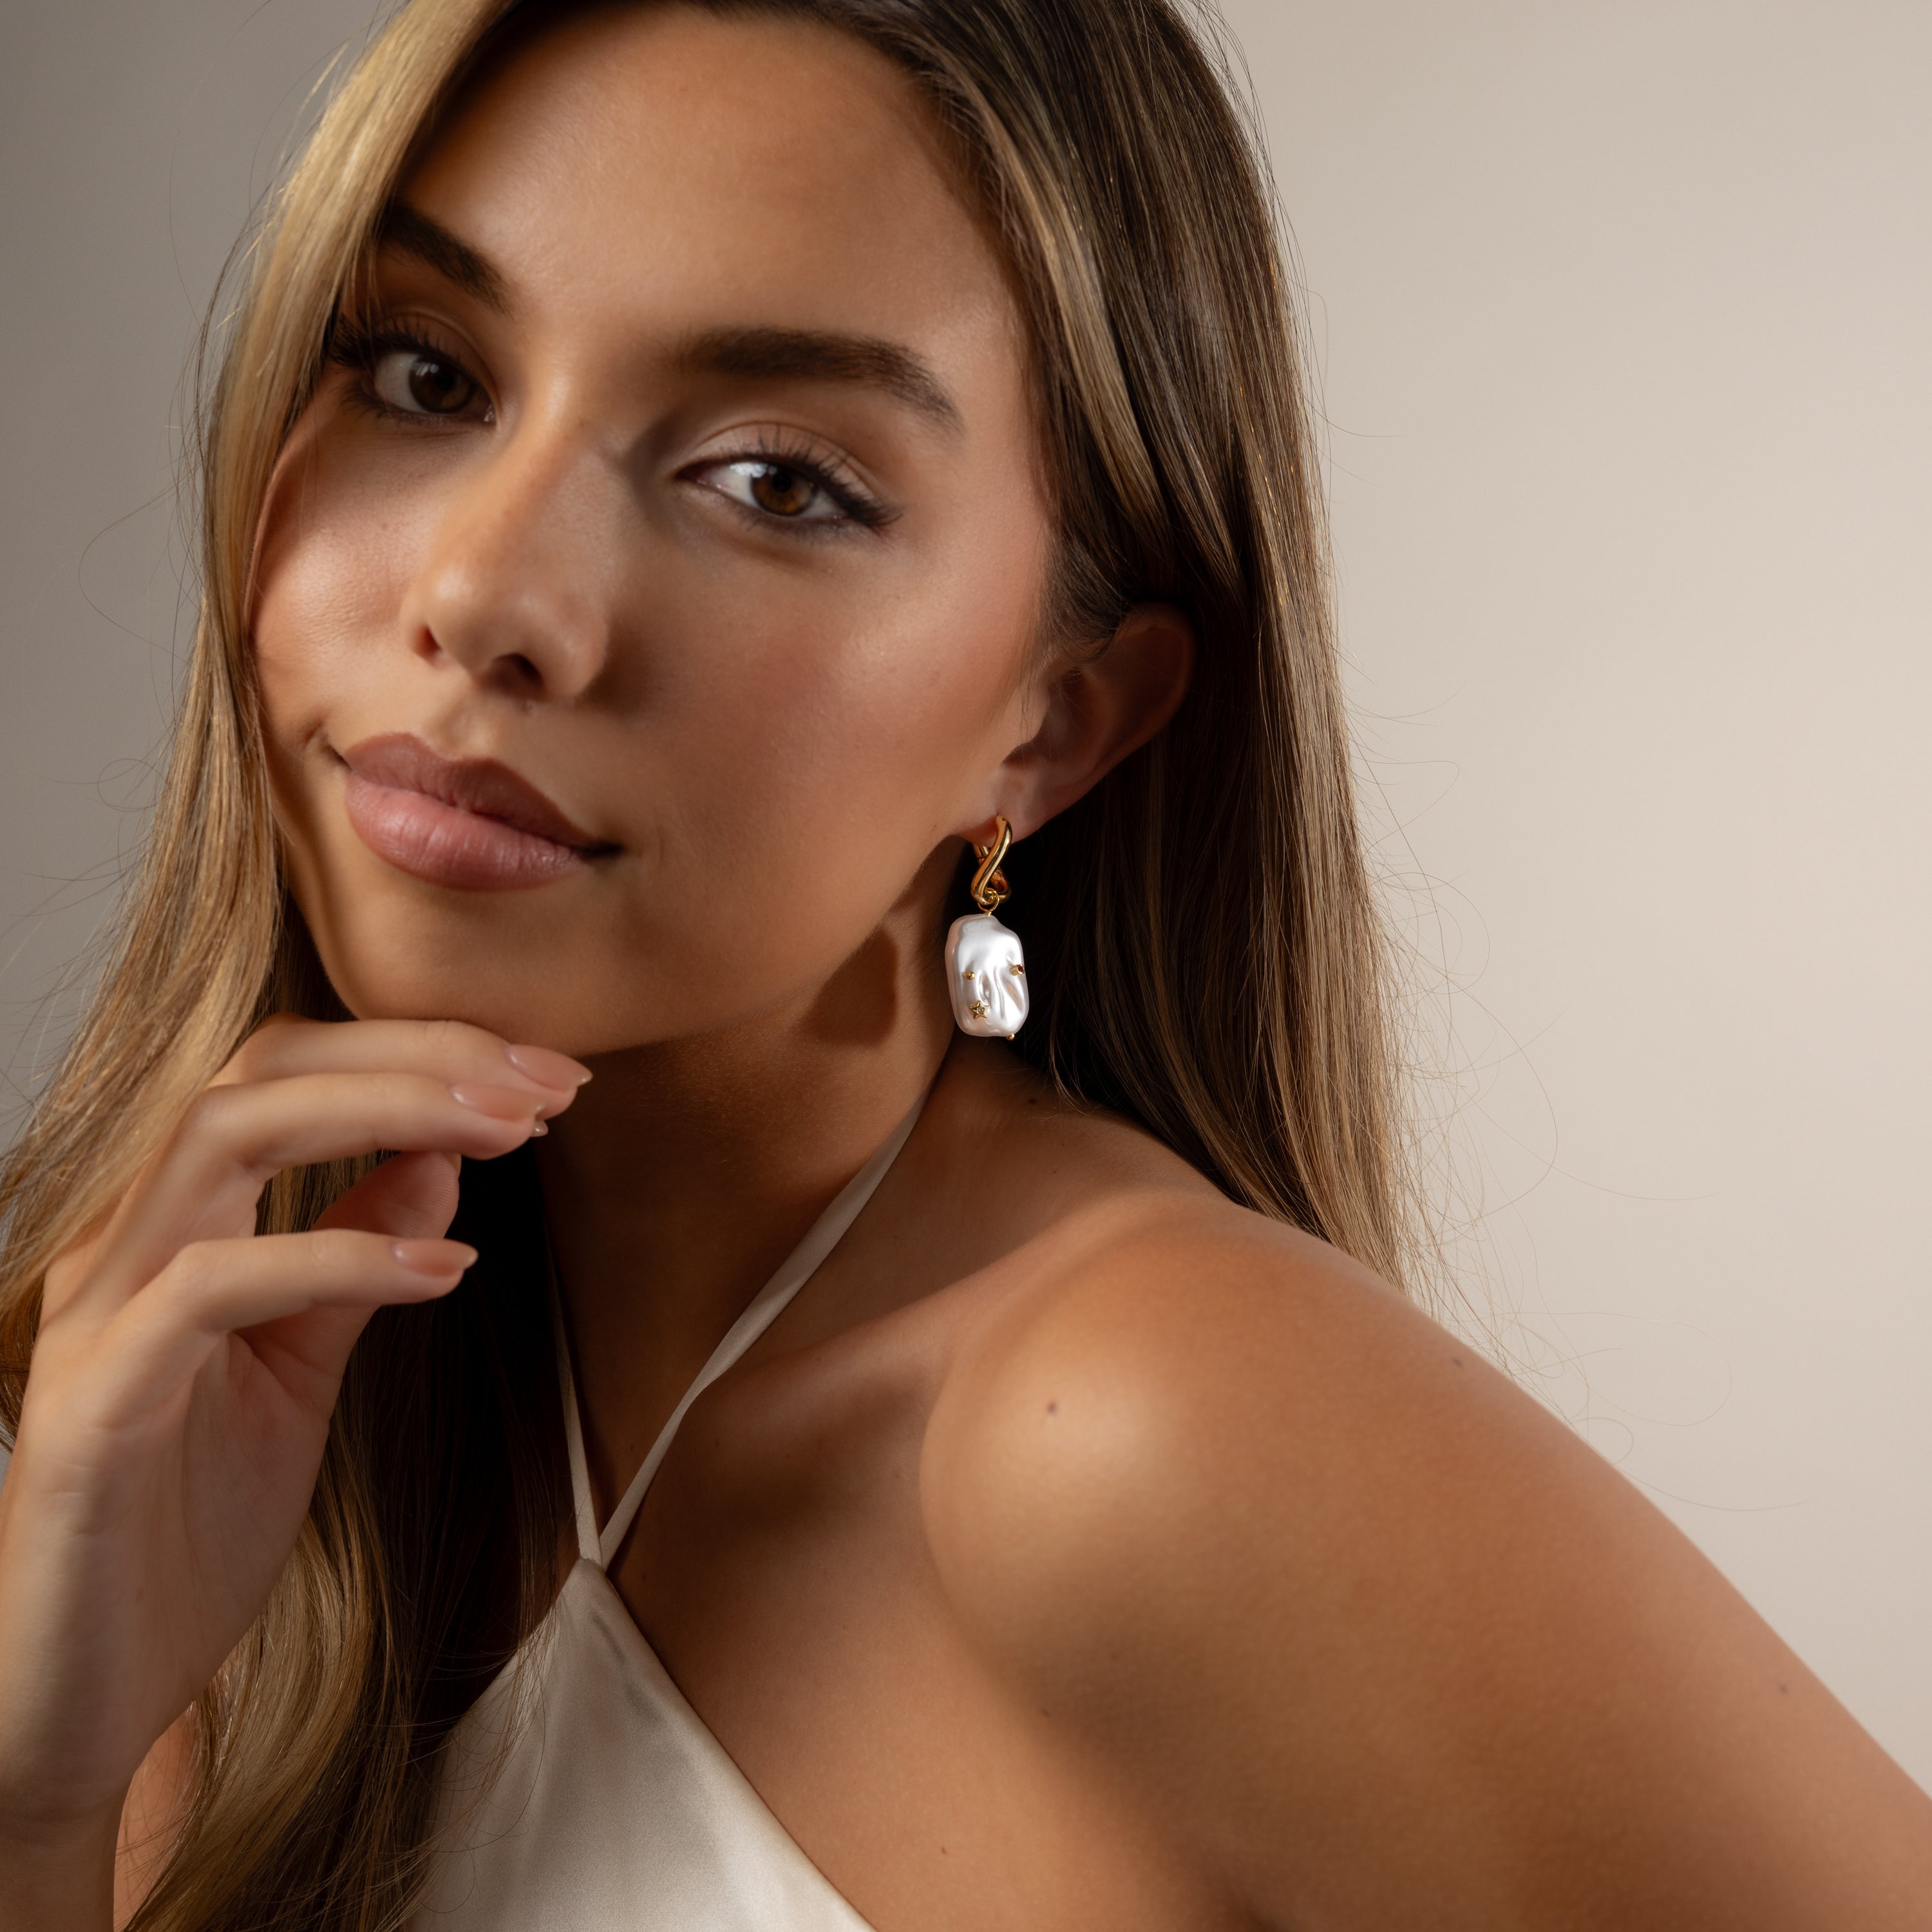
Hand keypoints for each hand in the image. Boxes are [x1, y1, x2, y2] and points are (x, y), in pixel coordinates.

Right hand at [0, 1016, 586, 1897]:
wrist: (90, 1693)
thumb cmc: (186, 1524)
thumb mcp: (299, 1363)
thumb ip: (353, 1252)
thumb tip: (440, 1151)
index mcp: (167, 1219)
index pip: (284, 1064)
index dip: (418, 1048)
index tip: (545, 1072)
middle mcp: (119, 1239)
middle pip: (259, 1068)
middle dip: (418, 1055)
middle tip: (549, 1081)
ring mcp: (97, 1314)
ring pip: (223, 1137)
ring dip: (385, 1113)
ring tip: (510, 1133)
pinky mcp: (94, 1404)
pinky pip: (210, 1287)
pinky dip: (336, 1259)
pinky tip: (447, 1269)